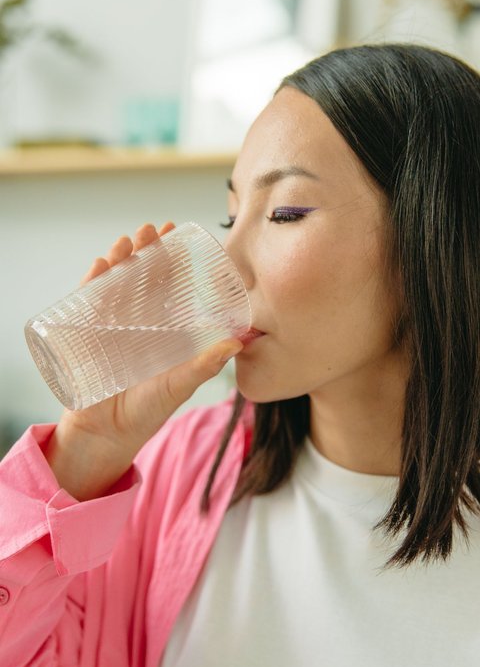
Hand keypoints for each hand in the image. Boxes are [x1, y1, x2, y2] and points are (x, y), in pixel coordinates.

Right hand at [44, 222, 243, 499]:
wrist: (107, 436)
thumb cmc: (147, 412)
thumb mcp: (180, 385)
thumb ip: (205, 366)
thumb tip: (236, 342)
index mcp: (159, 326)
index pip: (164, 283)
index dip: (169, 257)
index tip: (175, 233)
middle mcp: (134, 320)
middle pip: (138, 275)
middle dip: (143, 249)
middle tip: (150, 230)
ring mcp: (107, 325)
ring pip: (112, 282)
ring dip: (118, 259)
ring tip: (127, 242)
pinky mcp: (83, 335)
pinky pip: (85, 303)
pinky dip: (90, 282)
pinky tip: (98, 266)